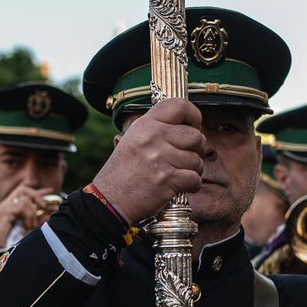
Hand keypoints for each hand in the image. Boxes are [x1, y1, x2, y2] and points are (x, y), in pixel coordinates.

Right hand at [0, 184, 55, 249]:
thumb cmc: (10, 244)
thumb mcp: (26, 230)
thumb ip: (35, 221)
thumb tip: (47, 215)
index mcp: (10, 208)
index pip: (23, 192)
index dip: (37, 192)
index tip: (50, 192)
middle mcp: (5, 205)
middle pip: (23, 189)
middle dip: (36, 196)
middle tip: (43, 206)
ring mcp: (4, 208)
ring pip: (25, 200)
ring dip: (32, 214)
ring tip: (30, 227)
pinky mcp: (4, 212)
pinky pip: (22, 207)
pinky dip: (28, 218)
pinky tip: (27, 228)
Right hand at [91, 99, 204, 223]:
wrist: (109, 200)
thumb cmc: (123, 173)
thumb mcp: (132, 140)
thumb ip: (156, 129)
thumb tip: (188, 125)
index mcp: (145, 124)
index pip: (179, 106)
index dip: (193, 116)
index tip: (193, 127)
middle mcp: (153, 137)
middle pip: (195, 136)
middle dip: (197, 149)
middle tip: (187, 158)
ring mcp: (160, 158)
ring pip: (197, 160)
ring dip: (194, 170)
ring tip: (179, 174)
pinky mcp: (166, 179)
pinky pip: (195, 178)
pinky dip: (192, 186)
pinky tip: (180, 186)